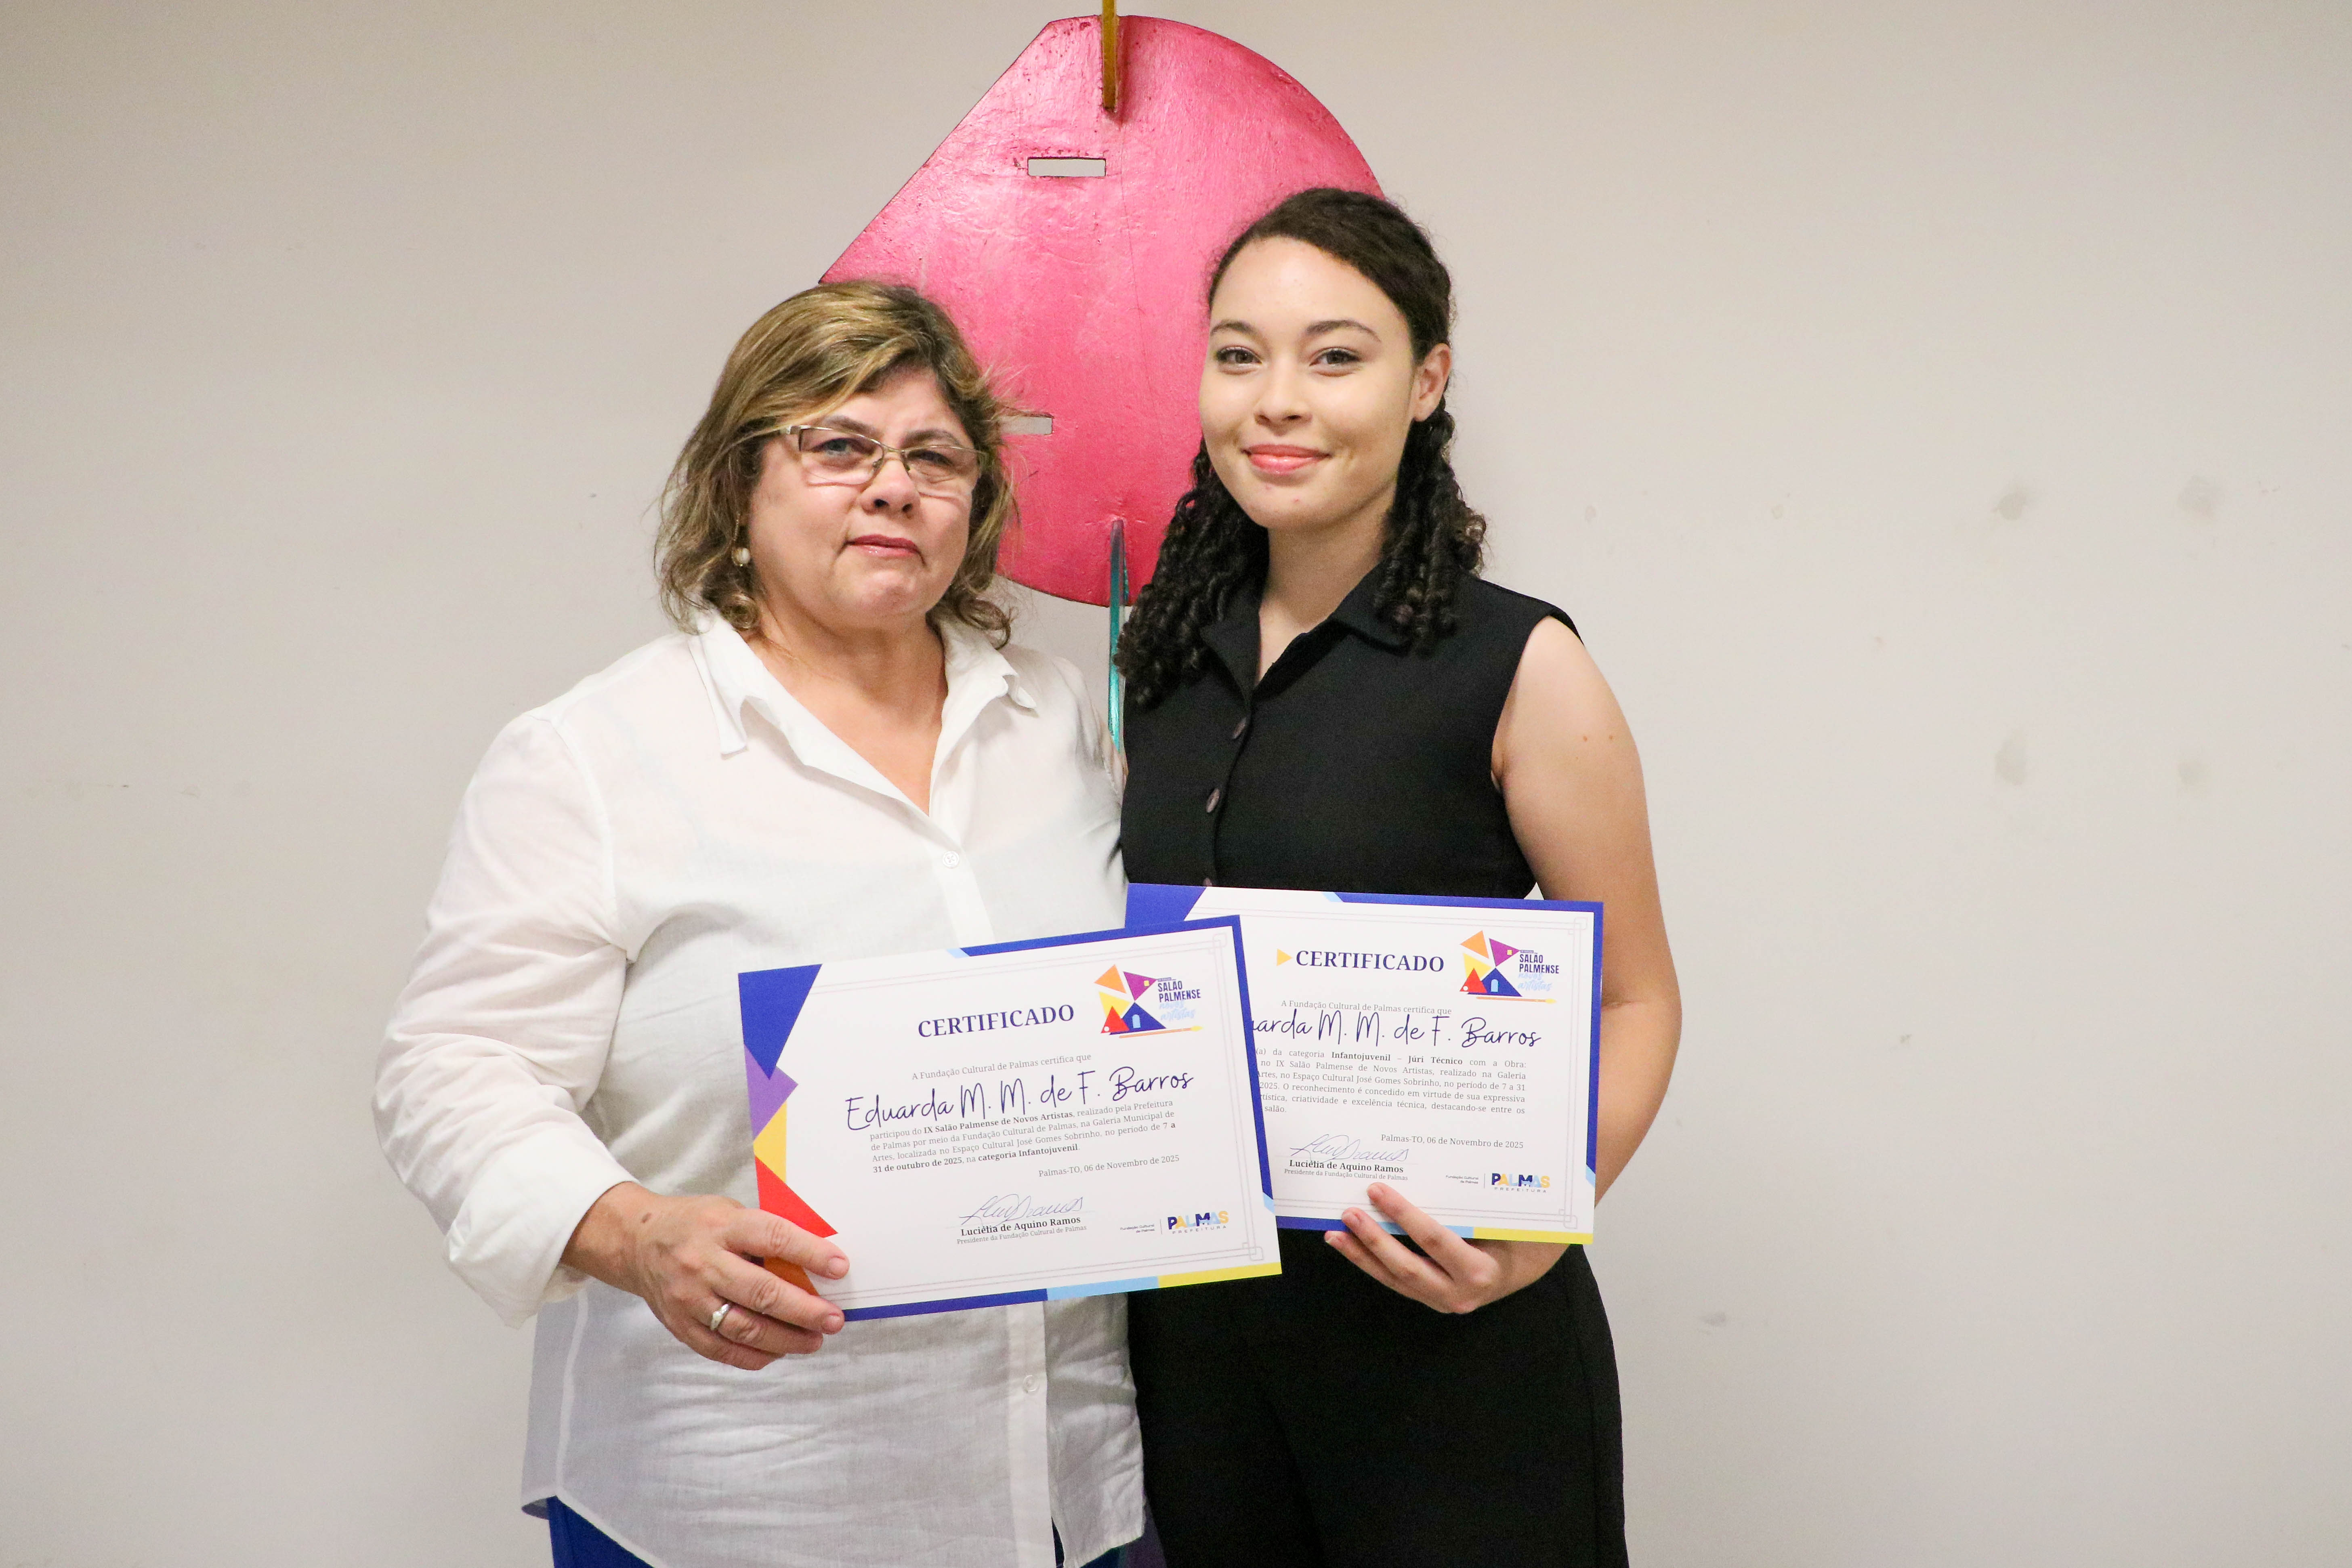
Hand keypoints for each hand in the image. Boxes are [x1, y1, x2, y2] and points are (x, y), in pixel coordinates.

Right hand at [562, 1182, 848, 1368]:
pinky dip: (755, 1356)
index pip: (772, 1238)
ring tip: (814, 1340)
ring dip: (786, 1339)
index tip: (840, 1267)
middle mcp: (703, 1263)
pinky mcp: (681, 1325)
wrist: (637, 1242)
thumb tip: (815, 1262)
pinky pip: (722, 1350)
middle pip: (761, 1292)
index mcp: (721, 1227)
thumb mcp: (730, 1213)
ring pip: (744, 1328)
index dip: (810, 1253)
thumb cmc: (696, 1224)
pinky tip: (779, 1352)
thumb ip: (766, 1235)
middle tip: (834, 1319)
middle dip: (804, 1310)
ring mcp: (689, 1299)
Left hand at [1324, 1182, 1564, 1314]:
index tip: (1378, 1190)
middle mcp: (1459, 1295)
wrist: (1522, 1268)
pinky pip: (1395, 1282)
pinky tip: (1349, 1246)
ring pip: (1394, 1279)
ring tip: (1335, 1233)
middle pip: (1407, 1266)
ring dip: (1362, 1255)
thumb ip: (1466, 1205)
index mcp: (1480, 1271)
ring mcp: (1442, 1301)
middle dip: (1374, 1239)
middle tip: (1349, 1211)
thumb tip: (1424, 1169)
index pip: (1436, 1240)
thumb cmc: (1512, 1234)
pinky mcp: (1428, 1300)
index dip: (1404, 1214)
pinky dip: (1370, 1263)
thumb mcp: (1497, 1219)